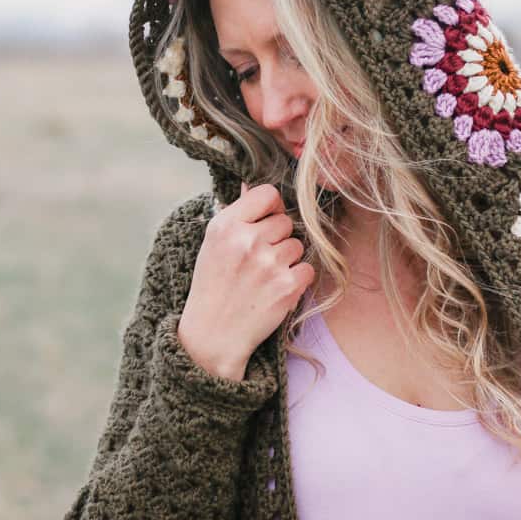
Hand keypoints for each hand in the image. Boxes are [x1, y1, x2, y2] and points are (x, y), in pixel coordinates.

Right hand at [177, 182, 314, 380]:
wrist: (213, 335)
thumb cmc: (213, 286)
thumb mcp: (213, 244)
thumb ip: (236, 214)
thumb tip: (251, 184)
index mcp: (225, 226)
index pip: (267, 194)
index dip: (270, 207)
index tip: (264, 222)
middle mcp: (247, 241)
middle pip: (285, 221)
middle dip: (277, 238)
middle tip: (259, 259)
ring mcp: (268, 264)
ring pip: (297, 245)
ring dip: (287, 260)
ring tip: (264, 277)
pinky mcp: (287, 287)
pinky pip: (307, 269)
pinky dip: (296, 280)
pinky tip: (276, 290)